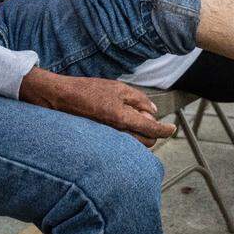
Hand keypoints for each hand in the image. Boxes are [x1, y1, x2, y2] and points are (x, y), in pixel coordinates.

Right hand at [19, 68, 175, 145]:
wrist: (61, 99)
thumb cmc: (88, 90)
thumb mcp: (118, 87)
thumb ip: (138, 99)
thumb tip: (152, 110)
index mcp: (123, 119)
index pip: (153, 130)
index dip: (166, 130)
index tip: (172, 128)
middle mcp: (118, 134)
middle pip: (147, 142)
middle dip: (153, 131)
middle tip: (145, 114)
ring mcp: (110, 140)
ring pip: (135, 145)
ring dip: (140, 134)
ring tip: (132, 115)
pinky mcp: (103, 141)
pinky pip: (123, 144)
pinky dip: (129, 136)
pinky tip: (122, 121)